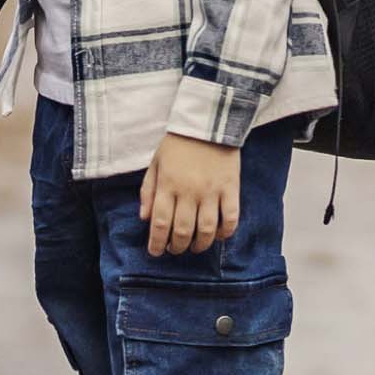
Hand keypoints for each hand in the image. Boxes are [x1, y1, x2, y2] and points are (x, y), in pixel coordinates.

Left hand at [140, 133, 240, 256]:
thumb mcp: (155, 163)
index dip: (156, 242)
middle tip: (174, 250)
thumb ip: (148, 190)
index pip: (160, 222)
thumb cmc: (178, 144)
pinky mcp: (231, 189)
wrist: (207, 122)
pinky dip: (225, 232)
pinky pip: (231, 218)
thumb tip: (144, 218)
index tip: (155, 252)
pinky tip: (218, 236)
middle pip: (182, 230)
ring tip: (194, 247)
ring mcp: (212, 191)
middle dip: (176, 247)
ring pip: (206, 229)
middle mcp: (189, 191)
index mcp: (168, 185)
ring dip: (199, 244)